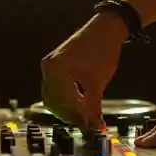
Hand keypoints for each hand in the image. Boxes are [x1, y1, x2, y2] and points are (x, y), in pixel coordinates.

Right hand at [41, 12, 127, 128]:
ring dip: (67, 107)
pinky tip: (81, 102)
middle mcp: (48, 67)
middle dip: (68, 115)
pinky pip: (57, 87)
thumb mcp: (97, 83)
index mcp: (56, 70)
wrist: (106, 28)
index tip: (89, 128)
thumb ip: (93, 107)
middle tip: (86, 125)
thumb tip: (95, 128)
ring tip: (85, 116)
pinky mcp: (56, 64)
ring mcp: (50, 65)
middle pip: (53, 101)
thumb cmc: (102, 51)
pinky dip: (67, 97)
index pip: (61, 103)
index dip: (75, 118)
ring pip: (53, 95)